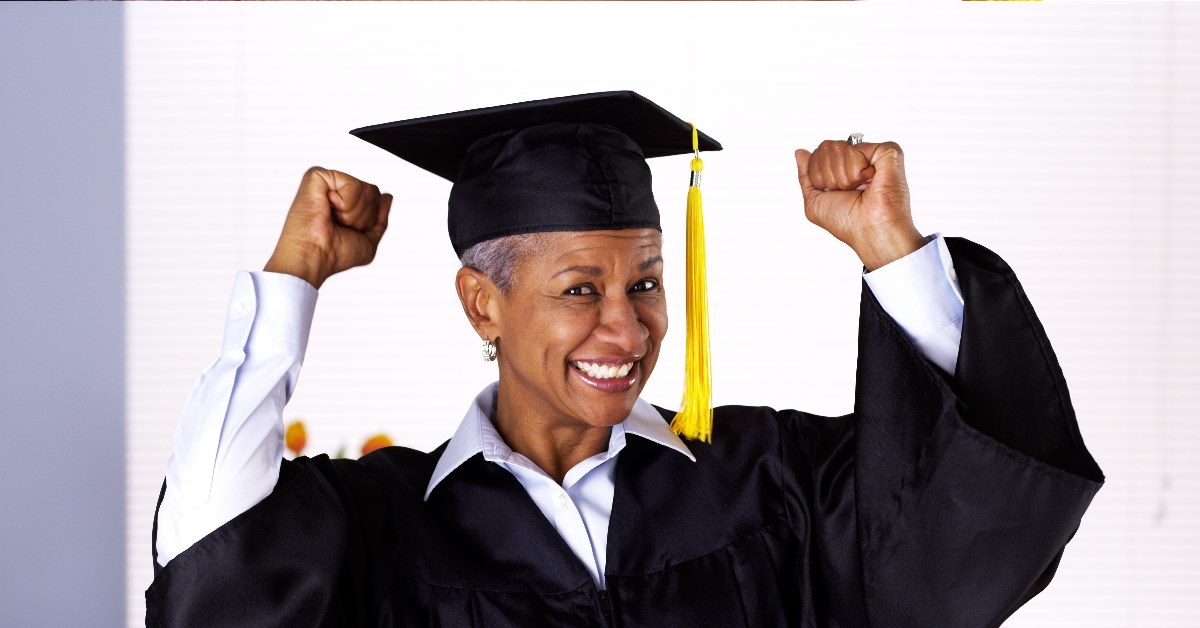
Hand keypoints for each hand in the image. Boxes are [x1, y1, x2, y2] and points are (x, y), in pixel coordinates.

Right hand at [264, 167, 391, 288]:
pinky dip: (346, 204)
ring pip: (365, 188)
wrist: (315, 257)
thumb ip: (380, 219)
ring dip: (354, 213)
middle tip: (340, 226)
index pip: (375, 198)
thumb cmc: (335, 254)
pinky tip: (328, 210)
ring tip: (333, 220)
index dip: (370, 219)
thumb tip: (387, 196)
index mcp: (344, 204)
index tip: (348, 230)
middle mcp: (335, 191)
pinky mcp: (317, 176)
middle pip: (372, 191)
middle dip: (363, 216)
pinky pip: (352, 184)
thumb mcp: (368, 240)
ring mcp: (326, 182)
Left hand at [795, 140, 924, 270]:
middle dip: (829, 175)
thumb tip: (800, 152)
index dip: (818, 175)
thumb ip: (805, 175)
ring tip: (860, 189)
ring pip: (839, 147)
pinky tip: (869, 181)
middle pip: (826, 147)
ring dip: (842, 177)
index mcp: (843, 168)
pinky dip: (856, 171)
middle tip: (848, 191)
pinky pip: (855, 149)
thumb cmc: (848, 223)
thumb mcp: (814, 201)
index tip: (835, 193)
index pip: (818, 153)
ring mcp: (873, 154)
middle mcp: (858, 159)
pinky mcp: (887, 152)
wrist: (868, 231)